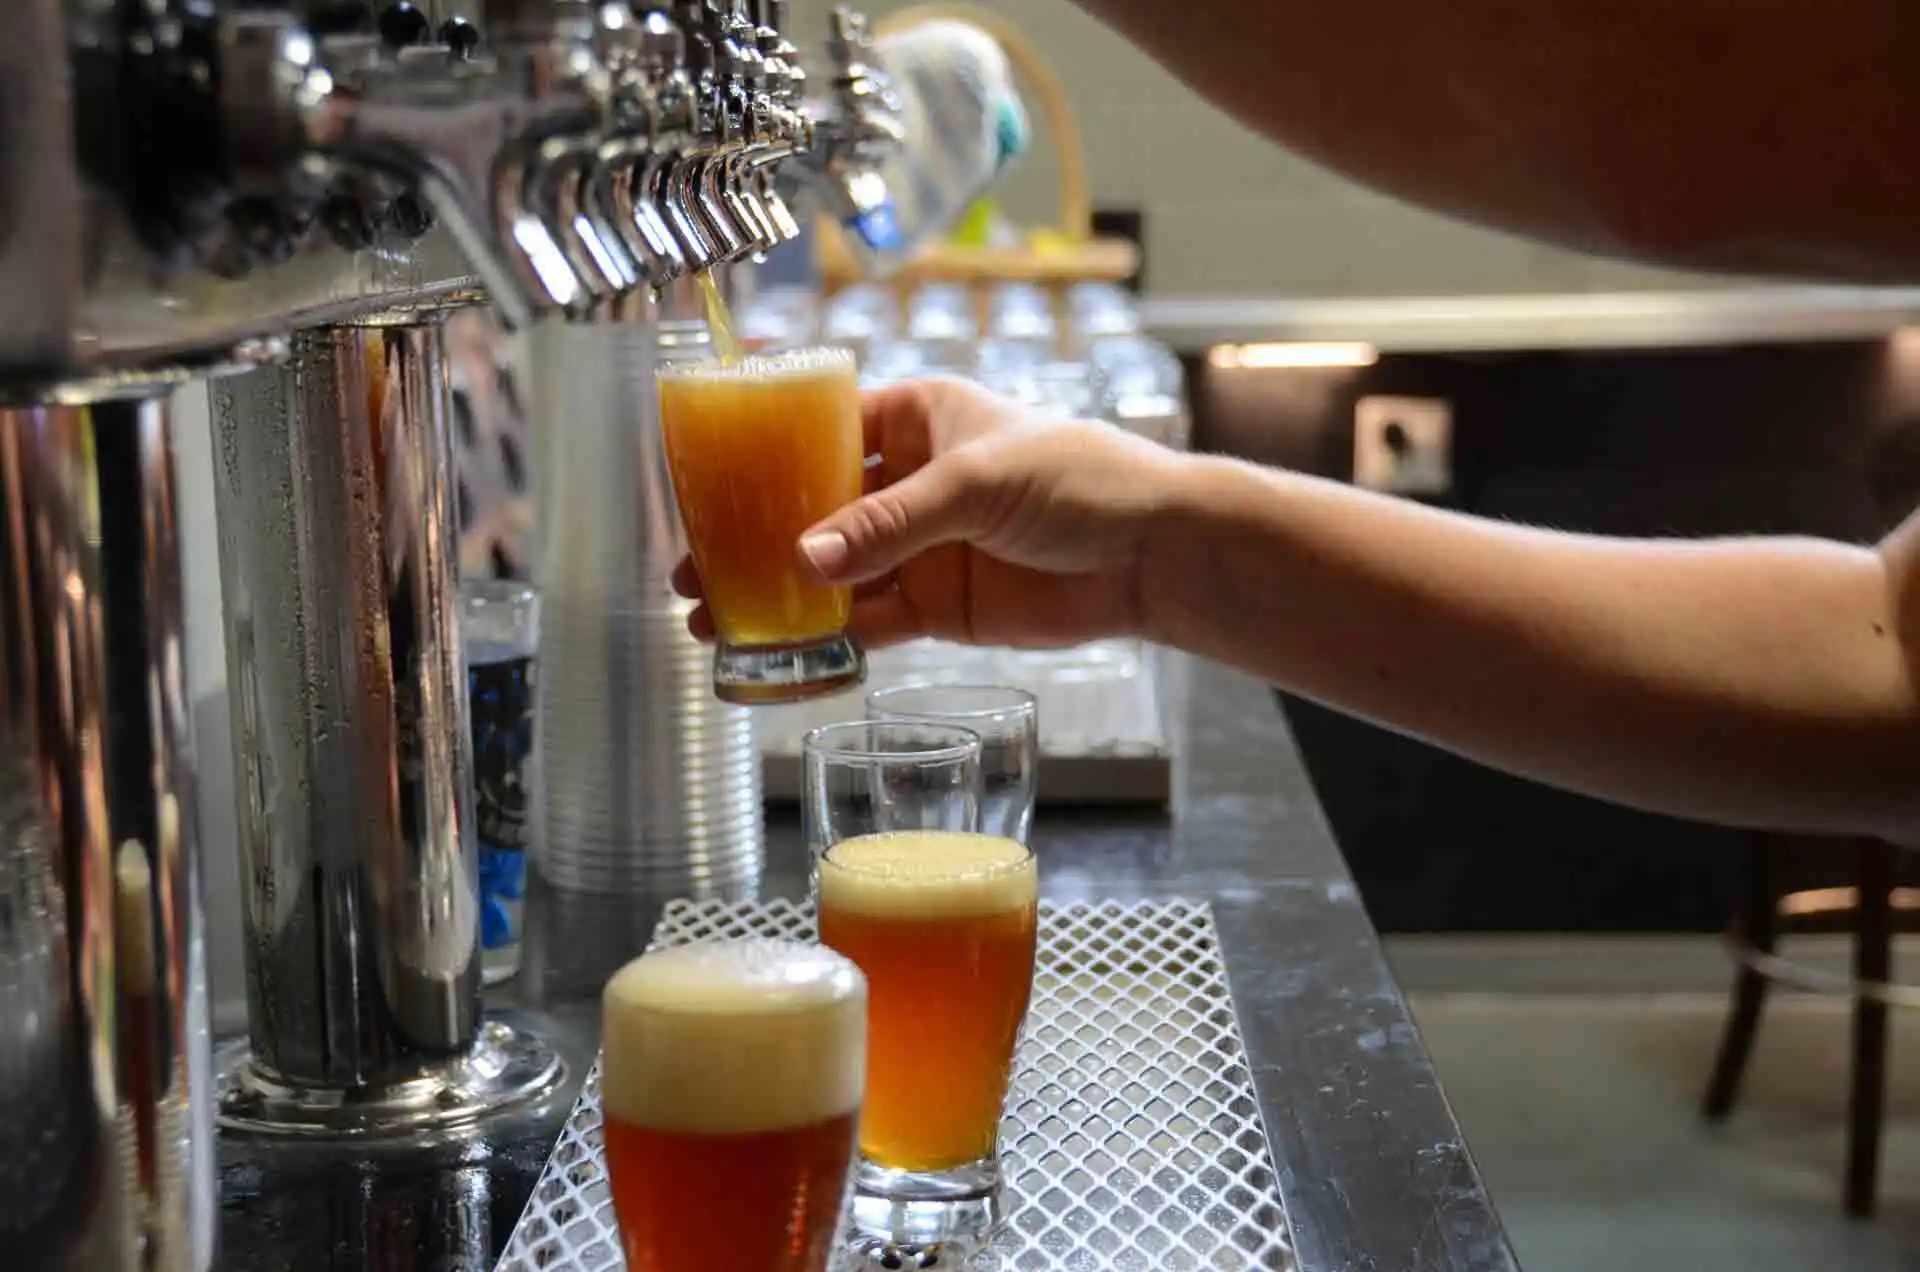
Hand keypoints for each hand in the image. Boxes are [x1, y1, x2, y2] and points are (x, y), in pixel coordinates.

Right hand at [671, 376, 1184, 648]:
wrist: (1151, 554)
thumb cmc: (1080, 479)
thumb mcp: (977, 484)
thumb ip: (890, 523)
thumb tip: (806, 559)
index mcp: (919, 417)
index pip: (823, 430)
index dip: (764, 458)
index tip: (707, 486)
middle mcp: (912, 480)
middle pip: (814, 509)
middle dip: (754, 538)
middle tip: (692, 568)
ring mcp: (922, 545)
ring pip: (834, 571)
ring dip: (778, 595)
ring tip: (714, 620)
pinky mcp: (939, 604)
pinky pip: (870, 621)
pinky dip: (828, 637)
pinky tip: (781, 650)